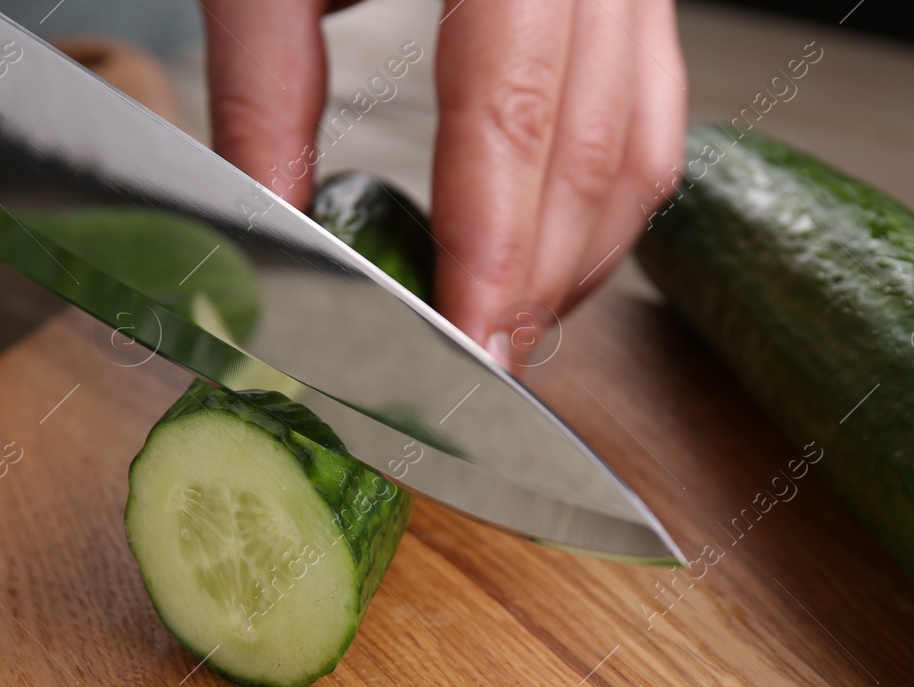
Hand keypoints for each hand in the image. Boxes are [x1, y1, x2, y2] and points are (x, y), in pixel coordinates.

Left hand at [201, 0, 686, 367]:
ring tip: (507, 331)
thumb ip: (264, 86)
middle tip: (478, 374)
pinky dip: (599, 205)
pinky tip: (545, 257)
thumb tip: (266, 231)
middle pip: (589, 149)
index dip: (491, 246)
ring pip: (639, 148)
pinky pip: (649, 117)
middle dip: (535, 281)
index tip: (462, 348)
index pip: (513, 110)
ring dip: (577, 260)